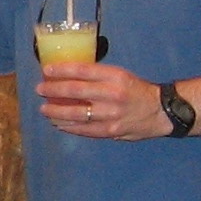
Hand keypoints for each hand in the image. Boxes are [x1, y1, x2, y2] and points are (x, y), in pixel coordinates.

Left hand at [34, 64, 169, 139]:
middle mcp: (112, 94)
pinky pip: (85, 130)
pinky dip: (69, 127)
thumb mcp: (120, 76)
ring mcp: (111, 115)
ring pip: (77, 113)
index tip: (47, 70)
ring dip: (56, 112)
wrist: (161, 111)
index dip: (62, 70)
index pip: (83, 71)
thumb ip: (98, 76)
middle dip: (54, 90)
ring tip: (44, 109)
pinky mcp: (111, 131)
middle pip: (76, 91)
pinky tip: (59, 124)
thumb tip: (68, 76)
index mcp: (115, 77)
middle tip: (40, 89)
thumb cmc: (136, 90)